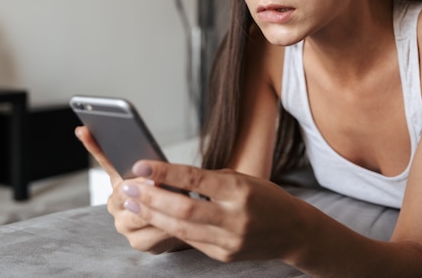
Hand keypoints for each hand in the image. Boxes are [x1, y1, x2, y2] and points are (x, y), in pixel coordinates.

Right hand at [75, 126, 184, 253]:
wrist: (180, 224)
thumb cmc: (167, 192)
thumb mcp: (158, 172)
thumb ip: (149, 162)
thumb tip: (138, 148)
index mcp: (117, 180)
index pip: (104, 158)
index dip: (93, 144)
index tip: (85, 130)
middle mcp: (115, 203)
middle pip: (122, 192)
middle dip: (140, 186)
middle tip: (153, 180)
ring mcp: (124, 224)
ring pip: (139, 216)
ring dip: (157, 209)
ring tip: (173, 199)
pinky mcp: (138, 242)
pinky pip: (153, 234)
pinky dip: (166, 227)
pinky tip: (176, 221)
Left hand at [121, 160, 310, 262]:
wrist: (294, 231)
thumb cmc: (266, 198)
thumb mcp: (243, 178)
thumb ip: (209, 179)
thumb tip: (169, 176)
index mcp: (240, 190)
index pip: (196, 179)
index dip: (165, 172)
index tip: (141, 165)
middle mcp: (235, 217)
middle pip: (184, 208)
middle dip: (151, 198)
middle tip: (127, 188)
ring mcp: (230, 240)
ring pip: (182, 228)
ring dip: (153, 215)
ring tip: (132, 204)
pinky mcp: (225, 255)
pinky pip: (191, 240)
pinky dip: (170, 228)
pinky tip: (154, 218)